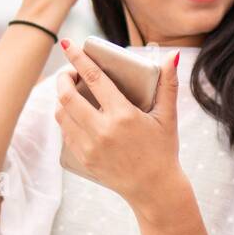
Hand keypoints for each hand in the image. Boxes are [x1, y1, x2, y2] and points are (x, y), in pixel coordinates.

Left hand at [55, 40, 185, 211]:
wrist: (155, 190)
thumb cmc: (163, 151)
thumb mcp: (168, 117)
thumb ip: (168, 85)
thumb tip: (171, 57)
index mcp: (124, 116)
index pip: (94, 79)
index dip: (78, 59)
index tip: (68, 44)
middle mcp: (103, 131)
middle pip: (68, 97)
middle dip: (63, 79)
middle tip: (69, 73)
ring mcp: (91, 147)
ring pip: (61, 115)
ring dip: (61, 99)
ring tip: (69, 93)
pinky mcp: (84, 160)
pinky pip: (65, 133)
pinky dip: (65, 120)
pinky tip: (73, 115)